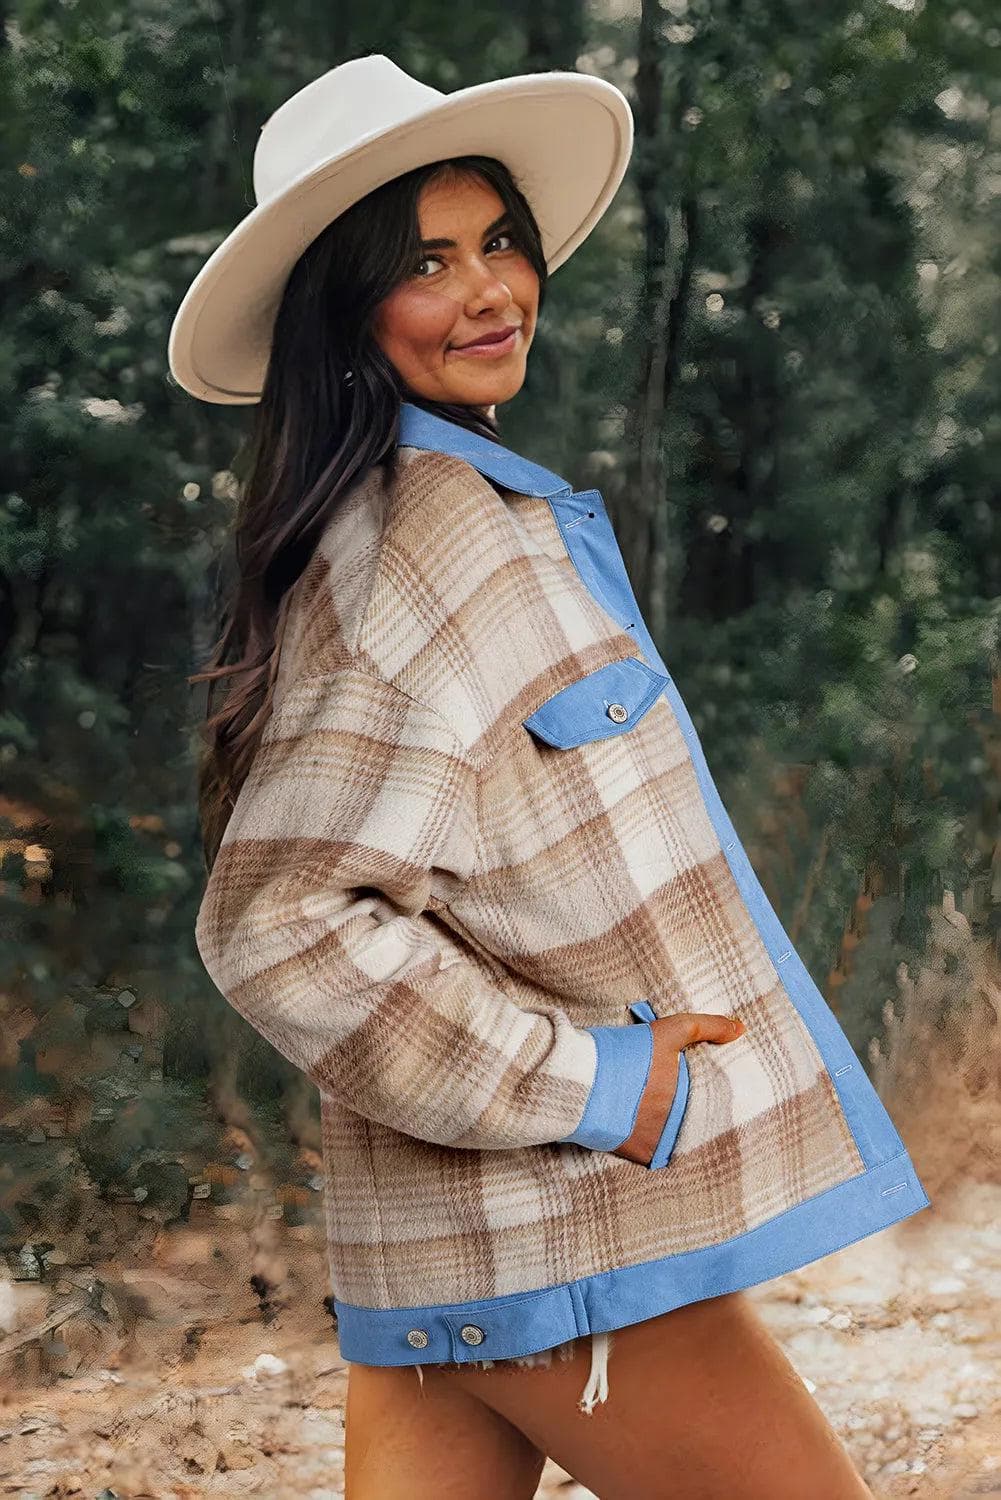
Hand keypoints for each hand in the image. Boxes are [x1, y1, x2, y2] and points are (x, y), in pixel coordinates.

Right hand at [613, 1012, 746, 1164]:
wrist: (579, 1079)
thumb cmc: (624, 1053)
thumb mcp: (667, 1031)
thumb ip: (706, 1027)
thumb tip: (740, 1028)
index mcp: (689, 1097)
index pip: (710, 1104)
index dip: (704, 1098)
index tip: (693, 1092)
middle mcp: (678, 1124)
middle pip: (691, 1122)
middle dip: (686, 1115)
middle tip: (670, 1103)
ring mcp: (657, 1142)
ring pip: (674, 1140)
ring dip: (668, 1131)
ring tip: (655, 1116)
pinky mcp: (635, 1153)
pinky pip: (652, 1154)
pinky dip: (649, 1144)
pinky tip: (641, 1129)